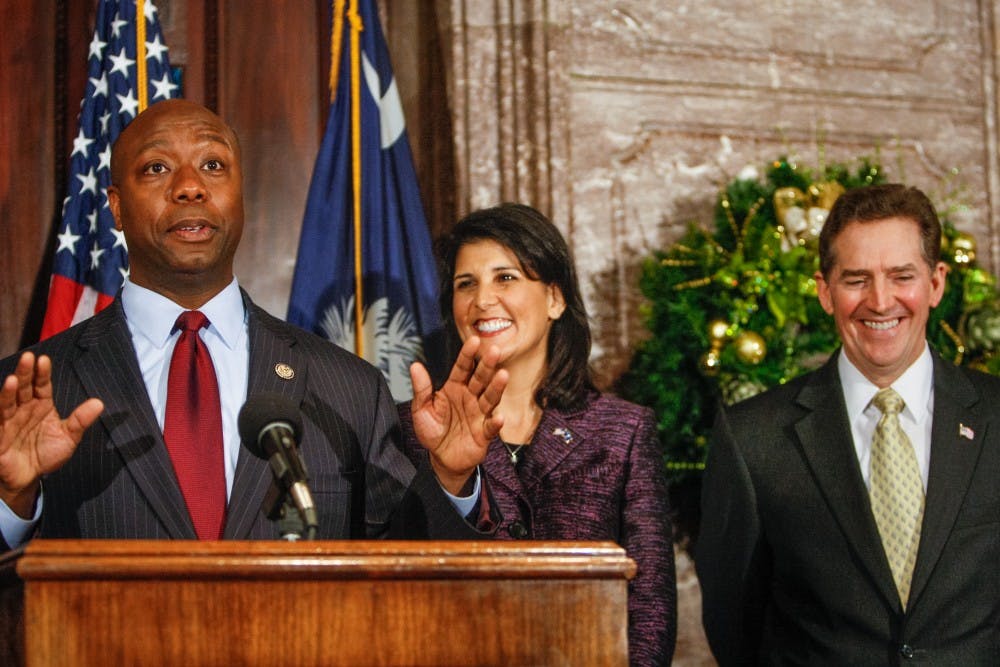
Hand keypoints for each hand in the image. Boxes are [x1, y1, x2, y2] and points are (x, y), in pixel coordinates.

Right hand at [0, 352, 102, 516]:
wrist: (29, 477)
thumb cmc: (46, 454)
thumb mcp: (68, 437)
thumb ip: (81, 420)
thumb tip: (99, 403)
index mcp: (41, 406)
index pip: (41, 385)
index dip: (42, 373)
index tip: (44, 360)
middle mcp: (23, 410)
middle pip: (23, 388)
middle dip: (25, 373)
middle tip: (28, 358)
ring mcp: (9, 421)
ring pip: (7, 402)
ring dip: (9, 391)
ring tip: (12, 379)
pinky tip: (2, 401)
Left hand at [409, 336, 506, 494]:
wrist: (442, 458)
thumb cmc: (432, 431)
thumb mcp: (421, 409)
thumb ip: (421, 389)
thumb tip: (415, 366)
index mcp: (455, 388)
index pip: (462, 367)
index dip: (468, 354)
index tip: (474, 340)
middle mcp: (470, 397)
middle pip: (480, 378)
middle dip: (487, 365)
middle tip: (494, 350)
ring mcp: (479, 414)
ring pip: (490, 398)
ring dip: (497, 387)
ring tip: (503, 375)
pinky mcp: (484, 433)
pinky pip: (491, 426)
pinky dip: (496, 423)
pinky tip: (499, 417)